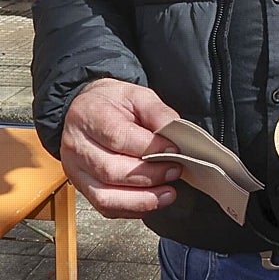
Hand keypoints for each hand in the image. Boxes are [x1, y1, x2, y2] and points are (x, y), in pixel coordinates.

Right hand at [60, 78, 181, 218]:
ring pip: (106, 196)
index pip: (119, 138)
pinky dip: (131, 208)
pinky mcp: (82, 187)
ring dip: (141, 200)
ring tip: (168, 193)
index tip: (174, 150)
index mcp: (90, 116)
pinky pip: (105, 207)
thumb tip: (176, 133)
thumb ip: (157, 112)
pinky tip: (151, 201)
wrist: (86, 108)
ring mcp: (77, 171)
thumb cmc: (112, 102)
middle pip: (112, 171)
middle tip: (175, 170)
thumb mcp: (137, 94)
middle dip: (149, 175)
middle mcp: (78, 147)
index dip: (150, 148)